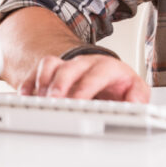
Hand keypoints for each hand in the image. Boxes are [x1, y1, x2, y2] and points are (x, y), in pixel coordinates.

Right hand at [18, 54, 150, 102]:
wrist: (110, 76)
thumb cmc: (120, 85)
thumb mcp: (135, 90)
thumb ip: (138, 96)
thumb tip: (136, 102)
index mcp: (108, 67)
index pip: (96, 74)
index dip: (85, 87)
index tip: (78, 101)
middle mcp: (87, 64)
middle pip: (71, 67)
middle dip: (61, 84)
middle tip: (56, 100)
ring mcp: (70, 66)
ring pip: (52, 64)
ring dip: (44, 81)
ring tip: (40, 99)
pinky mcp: (55, 71)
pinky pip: (39, 70)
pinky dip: (31, 82)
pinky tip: (27, 95)